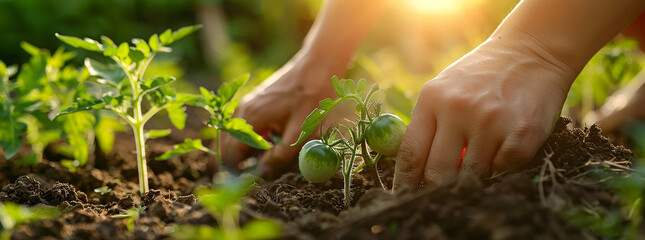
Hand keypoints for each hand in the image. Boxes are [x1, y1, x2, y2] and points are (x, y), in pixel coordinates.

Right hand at [218, 57, 344, 175]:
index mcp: (249, 118)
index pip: (230, 153)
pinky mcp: (255, 101)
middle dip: (231, 163)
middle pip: (225, 144)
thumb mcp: (300, 132)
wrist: (316, 66)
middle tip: (242, 180)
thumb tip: (262, 175)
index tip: (240, 186)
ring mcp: (247, 103)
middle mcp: (242, 109)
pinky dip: (246, 139)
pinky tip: (263, 146)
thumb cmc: (311, 98)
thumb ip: (280, 156)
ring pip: (232, 135)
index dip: (233, 172)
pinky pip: (242, 125)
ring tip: (253, 165)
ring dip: (238, 151)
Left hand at [393, 36, 576, 187]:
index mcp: (432, 99)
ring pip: (471, 176)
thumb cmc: (481, 77)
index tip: (405, 198)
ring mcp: (490, 121)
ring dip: (473, 178)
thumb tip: (413, 174)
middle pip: (437, 173)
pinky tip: (503, 147)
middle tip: (443, 192)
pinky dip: (501, 168)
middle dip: (438, 188)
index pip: (411, 153)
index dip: (405, 183)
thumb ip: (429, 126)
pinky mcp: (522, 133)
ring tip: (480, 159)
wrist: (531, 52)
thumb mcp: (445, 90)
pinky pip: (502, 170)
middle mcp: (458, 109)